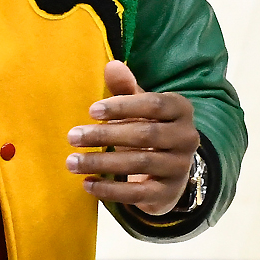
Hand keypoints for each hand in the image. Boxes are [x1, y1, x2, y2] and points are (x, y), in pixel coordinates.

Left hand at [65, 61, 198, 214]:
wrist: (169, 168)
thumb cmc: (149, 126)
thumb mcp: (139, 105)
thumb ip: (125, 87)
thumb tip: (111, 65)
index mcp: (180, 109)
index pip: (154, 104)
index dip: (123, 106)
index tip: (91, 110)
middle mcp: (187, 137)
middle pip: (145, 135)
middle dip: (105, 135)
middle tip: (72, 136)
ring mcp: (180, 167)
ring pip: (140, 163)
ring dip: (102, 163)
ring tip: (72, 162)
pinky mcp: (169, 193)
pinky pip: (138, 193)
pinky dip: (111, 191)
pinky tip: (87, 184)